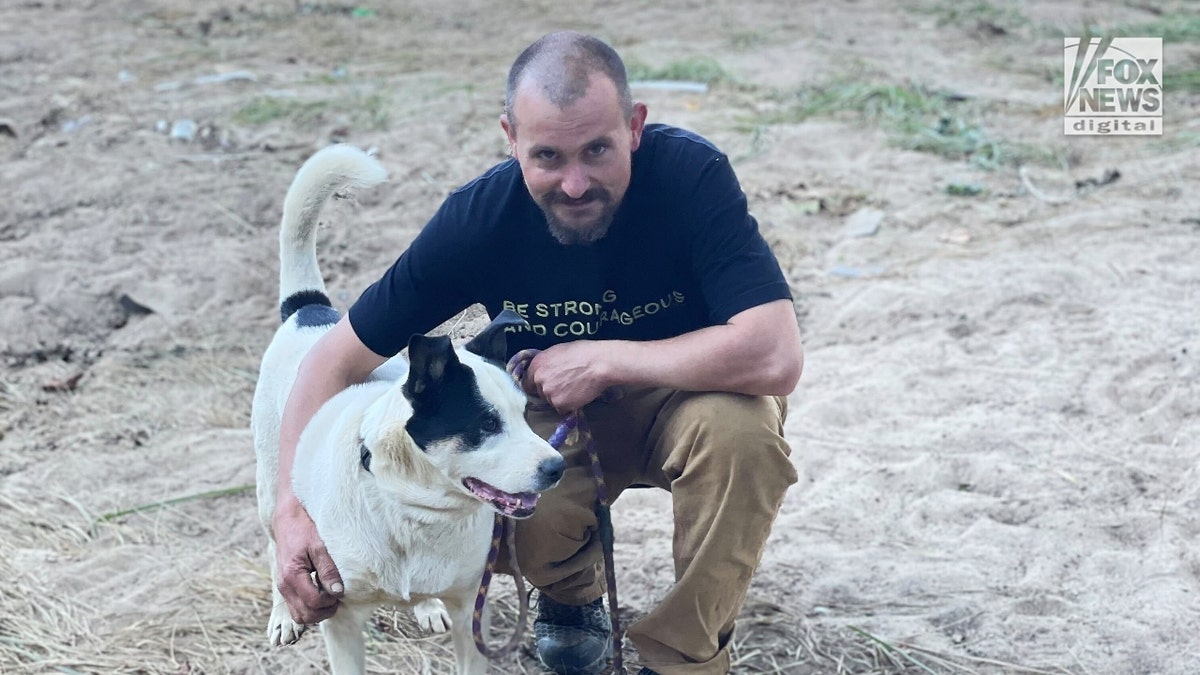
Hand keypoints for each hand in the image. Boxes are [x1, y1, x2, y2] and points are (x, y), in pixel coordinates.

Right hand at [273, 501, 343, 623]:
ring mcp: (283, 588)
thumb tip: (337, 592)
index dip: (330, 601)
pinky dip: (309, 607)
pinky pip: (296, 607)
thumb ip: (328, 570)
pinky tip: (321, 593)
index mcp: (292, 575)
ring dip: (316, 612)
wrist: (288, 519)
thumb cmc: (305, 529)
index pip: (313, 602)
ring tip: (330, 597)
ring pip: (299, 615)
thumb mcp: (320, 546)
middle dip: (324, 611)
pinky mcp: (285, 587)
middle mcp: (284, 585)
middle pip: (305, 615)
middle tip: (337, 598)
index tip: (340, 590)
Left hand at [523, 341, 611, 412]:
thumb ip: (547, 363)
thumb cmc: (583, 352)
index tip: (545, 385)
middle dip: (550, 390)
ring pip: (551, 401)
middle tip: (566, 384)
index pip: (527, 382)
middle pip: (540, 392)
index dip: (537, 384)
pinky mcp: (560, 405)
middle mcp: (538, 379)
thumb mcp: (558, 351)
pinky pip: (562, 409)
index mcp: (536, 364)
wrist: (599, 363)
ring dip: (560, 398)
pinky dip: (569, 405)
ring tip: (575, 388)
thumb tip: (544, 370)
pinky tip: (578, 395)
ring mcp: (548, 394)